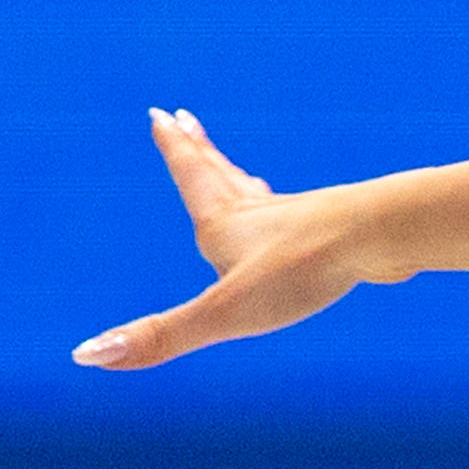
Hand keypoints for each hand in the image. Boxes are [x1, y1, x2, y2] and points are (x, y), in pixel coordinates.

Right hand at [73, 110, 398, 368]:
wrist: (383, 238)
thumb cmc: (303, 269)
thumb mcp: (223, 311)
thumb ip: (161, 334)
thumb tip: (86, 355)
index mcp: (223, 225)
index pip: (191, 176)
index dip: (175, 148)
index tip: (160, 113)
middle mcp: (258, 214)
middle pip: (220, 174)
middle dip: (199, 151)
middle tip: (184, 118)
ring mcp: (300, 220)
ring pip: (262, 197)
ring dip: (241, 183)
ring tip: (242, 178)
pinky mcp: (336, 236)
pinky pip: (305, 222)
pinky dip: (291, 218)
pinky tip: (305, 228)